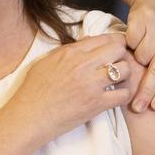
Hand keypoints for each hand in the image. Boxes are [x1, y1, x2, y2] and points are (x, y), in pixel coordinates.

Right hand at [11, 33, 132, 145]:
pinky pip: (123, 94)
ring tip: (119, 81)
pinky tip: (118, 96)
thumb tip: (88, 41)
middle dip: (122, 55)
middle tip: (120, 64)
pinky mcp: (96, 104)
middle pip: (118, 49)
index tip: (116, 49)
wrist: (29, 117)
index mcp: (70, 52)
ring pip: (125, 69)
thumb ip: (68, 50)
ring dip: (126, 74)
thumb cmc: (33, 91)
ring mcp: (91, 84)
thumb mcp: (46, 62)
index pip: (103, 38)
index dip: (114, 42)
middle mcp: (83, 65)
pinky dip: (125, 94)